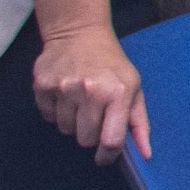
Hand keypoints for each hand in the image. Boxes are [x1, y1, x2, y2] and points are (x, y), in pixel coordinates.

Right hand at [31, 24, 149, 165]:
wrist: (79, 33)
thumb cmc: (111, 64)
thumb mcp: (134, 87)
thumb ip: (139, 123)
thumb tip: (145, 154)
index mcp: (118, 92)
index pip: (111, 140)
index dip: (107, 155)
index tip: (104, 156)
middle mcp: (91, 90)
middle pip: (85, 140)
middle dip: (90, 133)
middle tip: (94, 113)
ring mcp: (65, 88)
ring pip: (65, 130)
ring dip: (73, 122)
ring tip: (80, 100)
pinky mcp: (43, 86)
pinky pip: (48, 117)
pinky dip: (56, 111)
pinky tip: (64, 94)